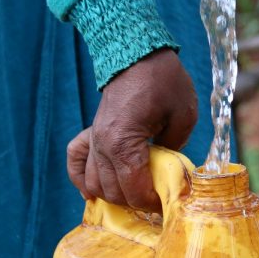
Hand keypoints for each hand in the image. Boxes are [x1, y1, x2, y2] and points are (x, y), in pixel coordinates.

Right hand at [67, 48, 197, 212]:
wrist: (138, 53)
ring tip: (137, 199)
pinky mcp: (90, 132)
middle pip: (114, 192)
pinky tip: (93, 193)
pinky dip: (81, 180)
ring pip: (94, 184)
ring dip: (115, 196)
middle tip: (159, 203)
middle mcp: (102, 145)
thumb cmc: (164, 82)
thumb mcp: (183, 117)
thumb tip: (170, 175)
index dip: (153, 203)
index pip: (135, 190)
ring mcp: (93, 139)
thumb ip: (174, 150)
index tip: (170, 205)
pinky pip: (75, 161)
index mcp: (124, 143)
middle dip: (137, 204)